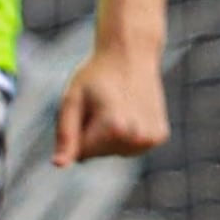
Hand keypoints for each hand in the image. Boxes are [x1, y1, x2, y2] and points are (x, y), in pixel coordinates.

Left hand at [54, 37, 168, 163]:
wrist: (130, 54)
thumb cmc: (95, 76)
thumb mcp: (72, 101)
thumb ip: (65, 135)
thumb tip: (59, 165)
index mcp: (114, 129)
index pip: (81, 155)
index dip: (78, 132)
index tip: (87, 108)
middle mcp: (136, 137)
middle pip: (100, 155)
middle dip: (94, 135)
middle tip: (103, 105)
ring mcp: (151, 139)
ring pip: (116, 152)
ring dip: (110, 135)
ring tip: (117, 107)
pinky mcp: (159, 137)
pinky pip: (131, 147)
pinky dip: (127, 134)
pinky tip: (130, 111)